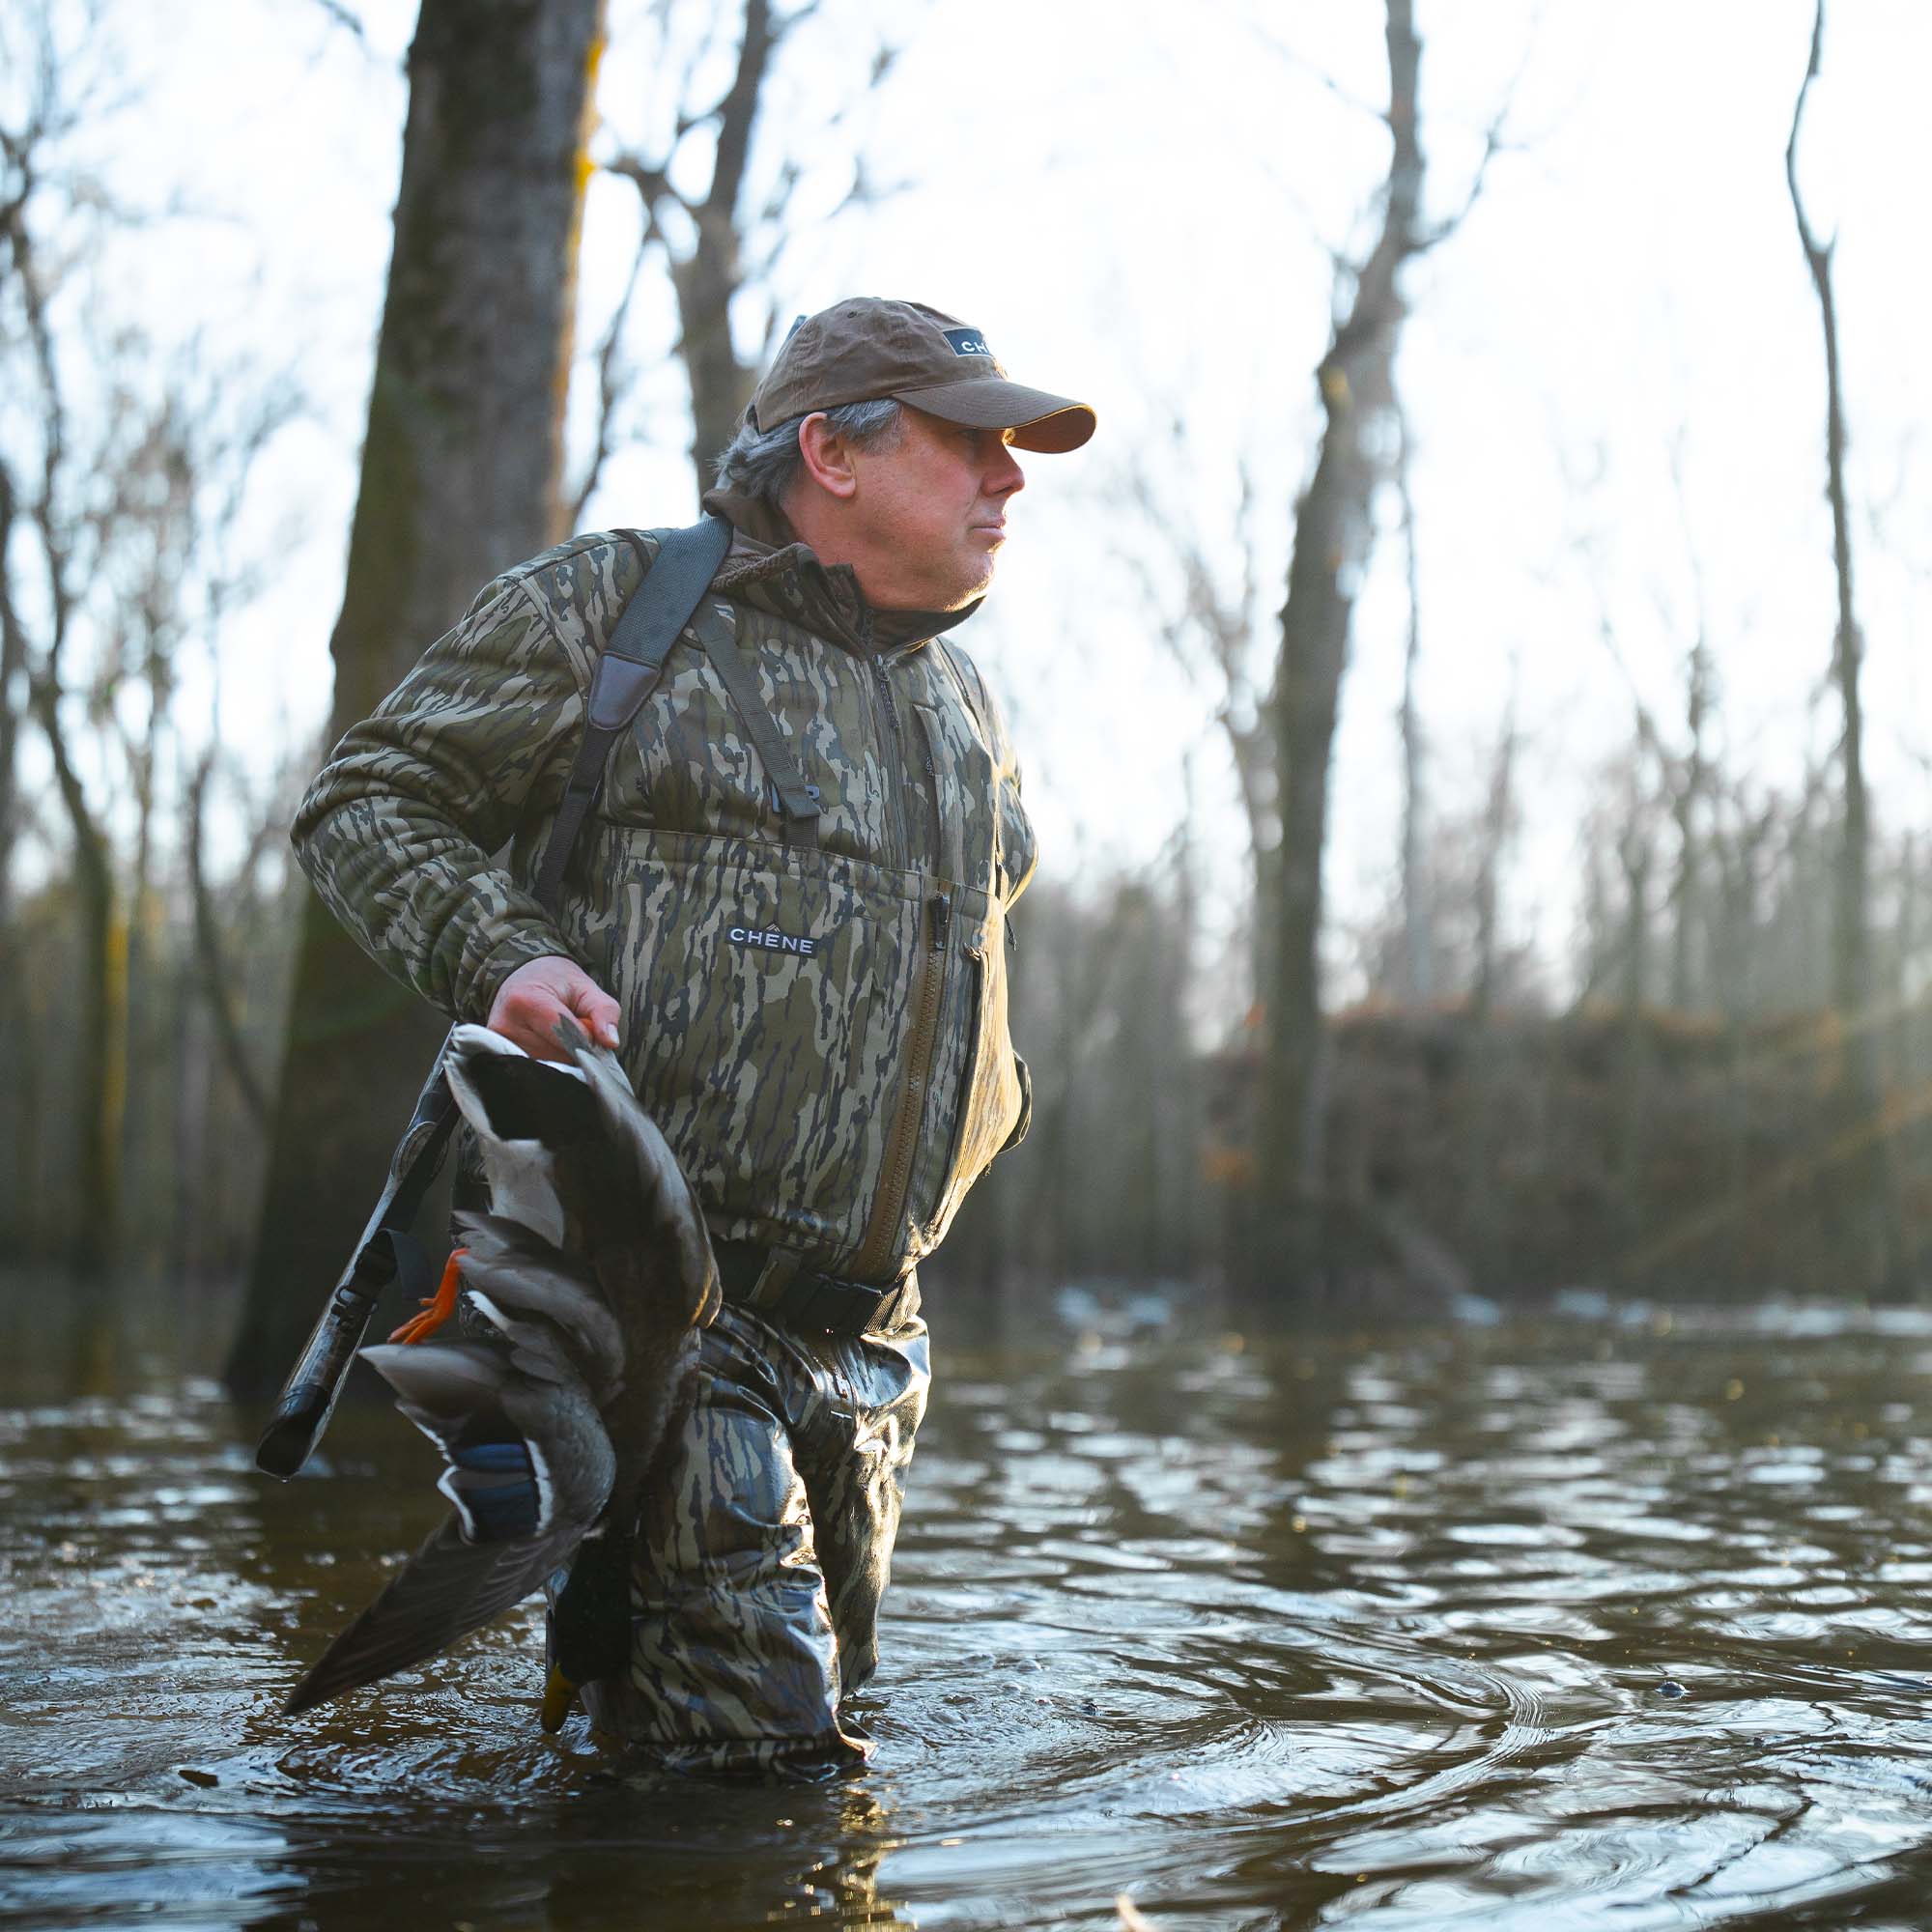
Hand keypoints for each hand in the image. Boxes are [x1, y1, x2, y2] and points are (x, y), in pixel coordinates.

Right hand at [486, 955, 620, 1061]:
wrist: (522, 976)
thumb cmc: (557, 981)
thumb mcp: (587, 988)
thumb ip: (604, 1012)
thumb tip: (611, 1042)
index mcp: (526, 1001)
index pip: (566, 1036)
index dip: (586, 1039)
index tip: (592, 1032)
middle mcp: (506, 1025)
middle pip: (557, 1055)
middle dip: (575, 1048)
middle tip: (573, 1027)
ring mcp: (499, 1043)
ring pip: (547, 1065)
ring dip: (562, 1055)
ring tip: (558, 1034)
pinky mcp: (498, 1053)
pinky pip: (534, 1067)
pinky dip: (548, 1059)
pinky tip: (547, 1043)